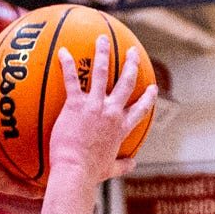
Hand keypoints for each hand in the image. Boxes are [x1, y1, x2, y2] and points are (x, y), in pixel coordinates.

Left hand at [44, 32, 157, 186]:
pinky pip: (71, 80)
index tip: (152, 88)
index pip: (140, 109)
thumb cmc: (90, 174)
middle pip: (126, 83)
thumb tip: (133, 165)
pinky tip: (62, 52)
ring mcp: (95, 106)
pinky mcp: (76, 105)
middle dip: (131, 65)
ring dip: (103, 53)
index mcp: (121, 127)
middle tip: (133, 53)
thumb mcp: (110, 169)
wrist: (75, 172)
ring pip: (103, 73)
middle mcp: (112, 112)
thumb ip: (123, 165)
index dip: (148, 97)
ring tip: (102, 39)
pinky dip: (67, 65)